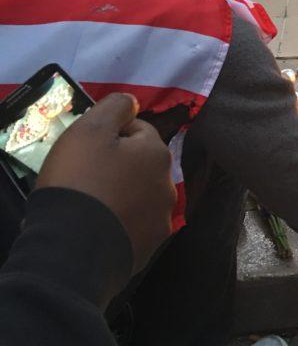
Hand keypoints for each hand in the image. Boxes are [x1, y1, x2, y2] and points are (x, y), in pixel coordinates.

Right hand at [36, 94, 175, 275]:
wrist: (74, 250)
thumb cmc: (81, 182)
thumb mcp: (90, 130)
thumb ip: (115, 107)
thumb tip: (133, 101)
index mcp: (157, 153)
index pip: (138, 131)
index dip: (110, 135)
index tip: (86, 149)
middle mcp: (168, 184)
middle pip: (141, 165)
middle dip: (119, 166)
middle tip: (86, 177)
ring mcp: (161, 218)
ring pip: (140, 196)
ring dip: (122, 195)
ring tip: (92, 205)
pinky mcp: (149, 247)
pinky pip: (134, 226)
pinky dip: (120, 223)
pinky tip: (99, 228)